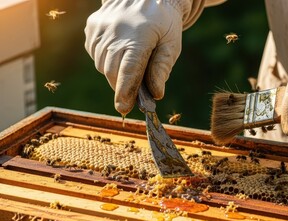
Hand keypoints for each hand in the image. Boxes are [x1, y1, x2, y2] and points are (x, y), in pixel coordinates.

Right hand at [85, 0, 188, 114]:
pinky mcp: (92, 26)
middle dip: (122, 87)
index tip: (124, 109)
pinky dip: (105, 61)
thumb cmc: (163, 22)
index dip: (125, 92)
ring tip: (130, 66)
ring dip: (114, 74)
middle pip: (112, 71)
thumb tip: (156, 94)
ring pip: (101, 65)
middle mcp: (116, 30)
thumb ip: (162, 68)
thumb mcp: (172, 43)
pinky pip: (95, 54)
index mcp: (140, 35)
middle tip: (133, 95)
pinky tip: (119, 52)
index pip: (129, 69)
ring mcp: (101, 27)